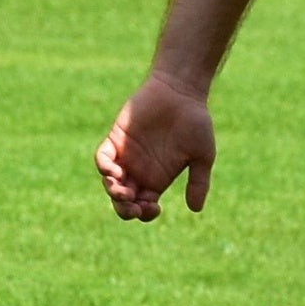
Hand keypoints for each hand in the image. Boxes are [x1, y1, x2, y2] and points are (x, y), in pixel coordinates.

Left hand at [96, 76, 216, 219]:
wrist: (182, 92)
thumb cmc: (196, 122)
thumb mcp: (202, 156)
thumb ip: (199, 182)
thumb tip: (196, 210)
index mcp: (157, 179)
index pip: (143, 206)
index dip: (145, 213)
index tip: (153, 208)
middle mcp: (139, 171)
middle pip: (123, 200)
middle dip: (125, 209)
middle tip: (133, 206)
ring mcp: (126, 156)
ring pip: (111, 183)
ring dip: (114, 192)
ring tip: (123, 192)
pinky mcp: (116, 138)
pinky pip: (102, 159)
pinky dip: (104, 168)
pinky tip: (114, 173)